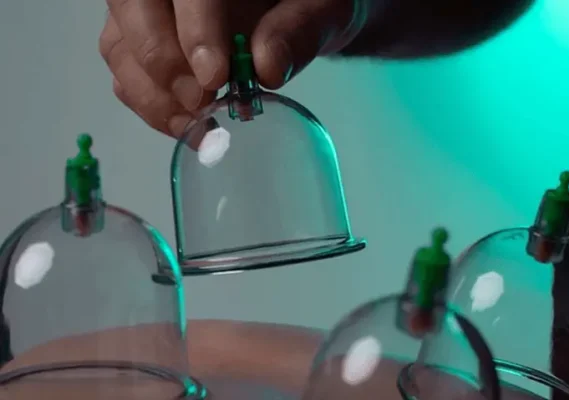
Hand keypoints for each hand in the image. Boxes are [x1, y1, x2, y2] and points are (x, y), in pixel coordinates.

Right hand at [99, 0, 366, 137]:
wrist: (294, 9)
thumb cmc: (307, 2)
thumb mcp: (320, 10)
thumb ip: (298, 31)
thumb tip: (268, 69)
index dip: (194, 30)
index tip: (214, 77)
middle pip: (133, 9)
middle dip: (163, 62)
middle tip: (201, 102)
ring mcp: (146, 11)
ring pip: (120, 46)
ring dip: (153, 94)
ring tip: (195, 126)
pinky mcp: (140, 43)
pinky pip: (125, 74)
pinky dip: (151, 107)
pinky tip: (185, 126)